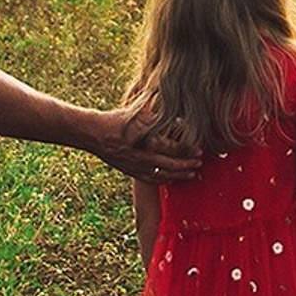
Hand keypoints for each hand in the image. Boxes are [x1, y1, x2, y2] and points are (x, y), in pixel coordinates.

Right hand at [85, 103, 199, 180]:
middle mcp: (144, 156)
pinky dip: (163, 180)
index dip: (189, 149)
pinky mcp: (131, 172)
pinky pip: (151, 180)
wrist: (96, 134)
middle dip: (188, 164)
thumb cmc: (118, 120)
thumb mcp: (141, 114)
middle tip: (200, 163)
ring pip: (163, 175)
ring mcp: (137, 166)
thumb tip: (181, 123)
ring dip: (179, 174)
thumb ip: (161, 120)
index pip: (175, 147)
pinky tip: (171, 179)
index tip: (200, 149)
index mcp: (148, 140)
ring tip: (191, 173)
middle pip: (172, 164)